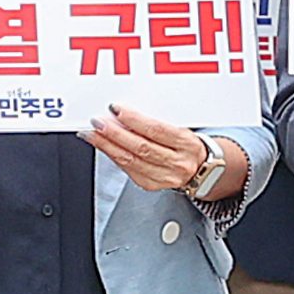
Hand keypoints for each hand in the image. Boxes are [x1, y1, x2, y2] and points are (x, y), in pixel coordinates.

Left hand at [88, 105, 218, 196]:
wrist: (201, 169)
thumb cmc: (186, 145)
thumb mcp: (181, 129)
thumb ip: (157, 123)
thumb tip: (125, 113)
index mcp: (187, 143)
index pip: (156, 130)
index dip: (133, 119)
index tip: (116, 109)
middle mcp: (178, 162)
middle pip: (141, 147)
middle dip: (114, 133)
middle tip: (97, 122)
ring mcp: (165, 177)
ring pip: (130, 160)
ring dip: (107, 145)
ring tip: (92, 134)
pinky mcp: (151, 185)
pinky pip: (127, 170)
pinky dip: (113, 156)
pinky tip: (104, 147)